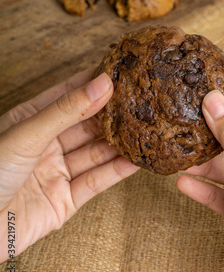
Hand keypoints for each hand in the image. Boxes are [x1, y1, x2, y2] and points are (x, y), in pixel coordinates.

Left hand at [0, 70, 138, 262]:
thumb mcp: (27, 134)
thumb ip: (67, 111)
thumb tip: (102, 84)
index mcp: (31, 120)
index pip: (69, 95)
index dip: (95, 83)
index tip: (122, 72)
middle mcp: (47, 144)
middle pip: (87, 124)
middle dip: (114, 113)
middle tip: (142, 100)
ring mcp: (57, 171)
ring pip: (96, 152)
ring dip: (121, 142)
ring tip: (148, 128)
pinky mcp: (66, 200)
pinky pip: (96, 181)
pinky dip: (117, 171)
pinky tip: (138, 159)